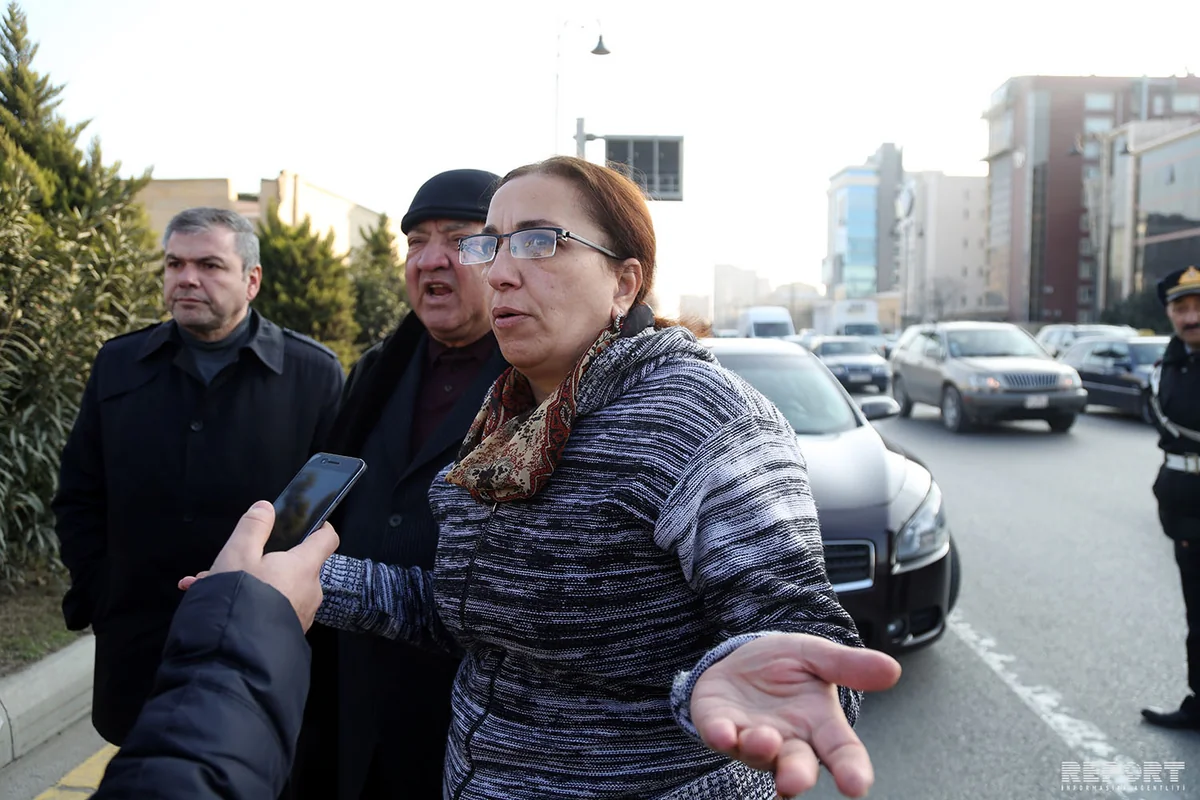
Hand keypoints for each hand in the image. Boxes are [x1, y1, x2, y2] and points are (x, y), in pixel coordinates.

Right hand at [177, 501, 338, 630]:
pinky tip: (216, 604)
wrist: (235, 658)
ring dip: (247, 582)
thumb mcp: (238, 554)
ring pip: (274, 587)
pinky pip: (269, 607)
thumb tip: (265, 508)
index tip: (311, 522)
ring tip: (206, 585)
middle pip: (292, 564)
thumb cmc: (241, 600)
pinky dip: (248, 601)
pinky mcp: (286, 631)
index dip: (320, 527)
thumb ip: (253, 526)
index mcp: (304, 566)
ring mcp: (300, 613)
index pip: (326, 538)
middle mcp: (309, 590)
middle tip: (229, 562)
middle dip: (259, 559)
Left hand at [691, 633, 900, 797]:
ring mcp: (752, 738)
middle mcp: (788, 741)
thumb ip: (848, 666)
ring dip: (761, 750)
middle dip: (796, 775)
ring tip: (765, 739)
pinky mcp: (718, 726)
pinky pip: (719, 736)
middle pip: (797, 765)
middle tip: (794, 782)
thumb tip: (892, 669)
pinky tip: (723, 734)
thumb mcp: (816, 656)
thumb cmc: (785, 665)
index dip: (851, 770)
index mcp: (820, 726)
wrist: (740, 657)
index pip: (842, 753)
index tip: (857, 785)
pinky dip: (721, 736)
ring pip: (758, 755)